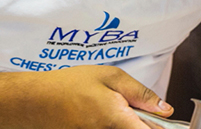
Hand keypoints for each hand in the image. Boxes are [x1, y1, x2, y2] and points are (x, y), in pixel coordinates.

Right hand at [38, 65, 173, 127]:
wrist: (35, 102)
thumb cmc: (69, 86)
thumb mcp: (110, 77)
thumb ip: (141, 93)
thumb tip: (165, 109)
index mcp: (118, 119)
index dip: (162, 128)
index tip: (164, 121)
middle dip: (143, 124)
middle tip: (138, 111)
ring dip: (129, 124)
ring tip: (112, 110)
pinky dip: (115, 125)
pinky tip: (102, 116)